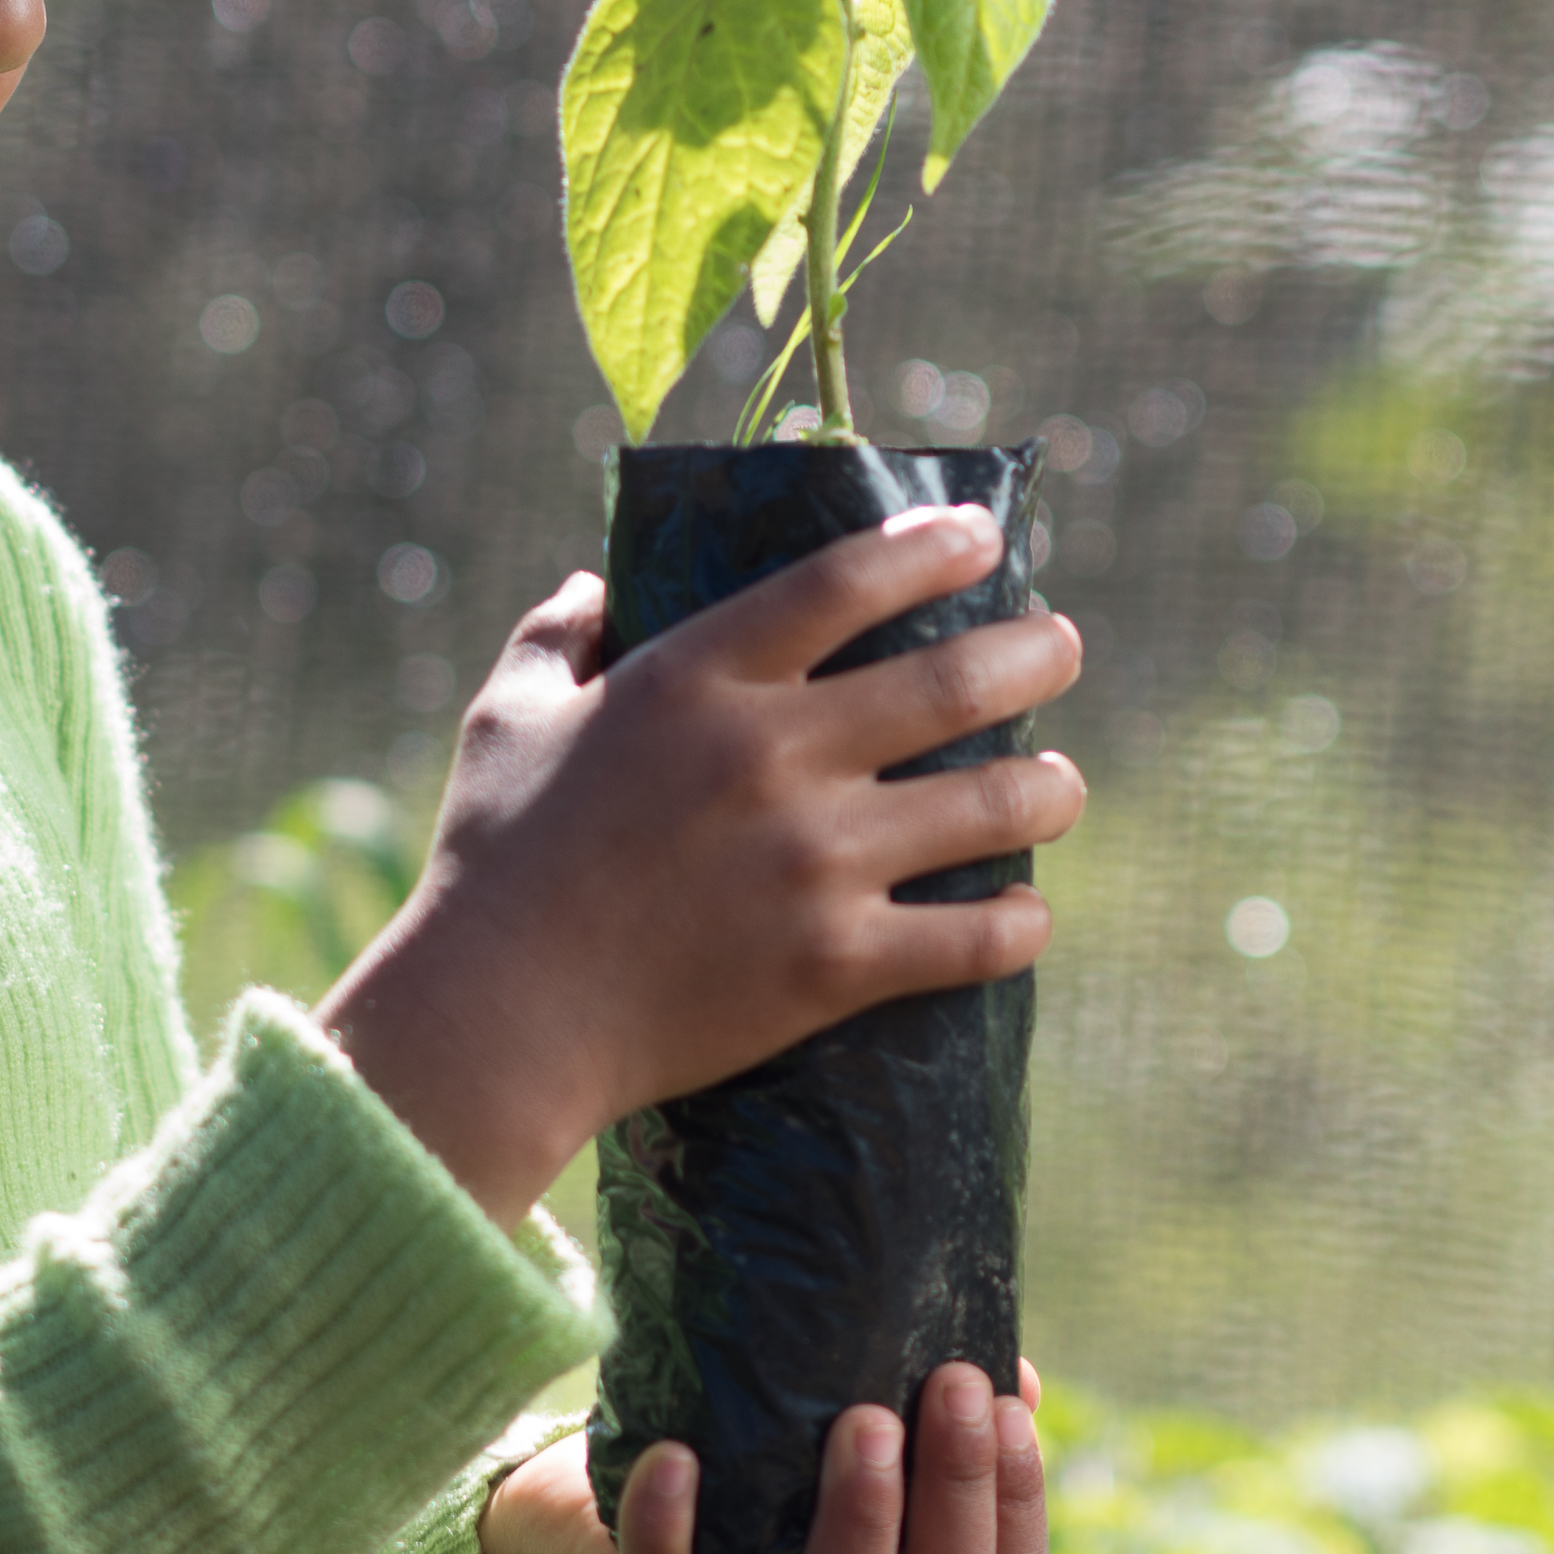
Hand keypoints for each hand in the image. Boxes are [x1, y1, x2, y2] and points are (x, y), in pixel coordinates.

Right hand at [317, 505, 1085, 1220]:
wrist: (499, 1019)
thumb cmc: (492, 862)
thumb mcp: (506, 719)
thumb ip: (557, 637)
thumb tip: (593, 582)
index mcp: (696, 679)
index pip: (845, 581)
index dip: (931, 547)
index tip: (983, 535)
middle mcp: (771, 756)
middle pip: (950, 683)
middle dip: (1033, 654)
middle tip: (1061, 646)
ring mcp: (813, 863)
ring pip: (988, 808)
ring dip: (1048, 790)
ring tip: (1061, 784)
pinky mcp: (833, 966)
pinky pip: (970, 941)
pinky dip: (1016, 925)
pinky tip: (1027, 914)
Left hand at [475, 1363, 1049, 1553]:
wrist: (586, 1530)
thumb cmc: (735, 1475)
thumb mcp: (824, 1451)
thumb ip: (908, 1422)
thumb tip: (1003, 1356)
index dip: (1021, 1502)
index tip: (1010, 1401)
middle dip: (957, 1489)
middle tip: (952, 1382)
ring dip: (864, 1518)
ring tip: (864, 1420)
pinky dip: (669, 1527)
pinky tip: (675, 1455)